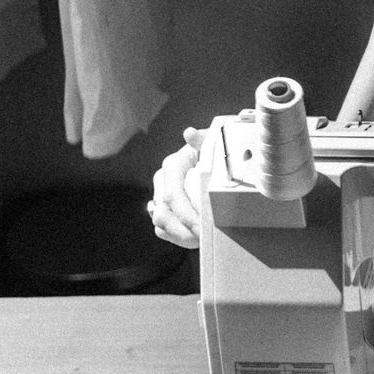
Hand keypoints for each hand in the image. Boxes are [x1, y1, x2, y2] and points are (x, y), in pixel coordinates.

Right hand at [148, 127, 207, 248]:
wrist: (212, 162)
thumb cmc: (214, 154)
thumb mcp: (212, 145)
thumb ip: (203, 140)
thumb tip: (189, 133)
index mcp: (173, 165)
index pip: (173, 196)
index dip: (186, 214)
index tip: (202, 227)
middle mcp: (162, 180)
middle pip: (164, 213)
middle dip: (184, 229)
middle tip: (203, 238)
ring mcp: (159, 195)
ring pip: (160, 223)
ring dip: (180, 235)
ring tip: (200, 240)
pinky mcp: (162, 209)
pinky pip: (162, 229)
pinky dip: (176, 237)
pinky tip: (192, 239)